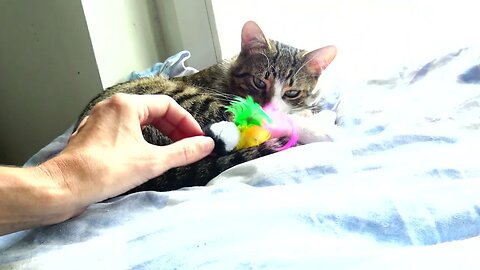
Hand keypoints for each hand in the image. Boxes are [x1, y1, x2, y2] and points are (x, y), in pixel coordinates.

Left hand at [42, 93, 213, 207]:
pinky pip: (124, 130)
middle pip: (152, 111)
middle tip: (188, 146)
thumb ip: (183, 151)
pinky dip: (140, 139)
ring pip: (137, 121)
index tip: (198, 139)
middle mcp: (112, 106)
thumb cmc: (107, 170)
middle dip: (174, 129)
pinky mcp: (92, 135)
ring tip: (170, 150)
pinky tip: (144, 155)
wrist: (65, 186)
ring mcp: (99, 119)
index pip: (167, 106)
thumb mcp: (152, 161)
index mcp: (127, 104)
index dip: (187, 122)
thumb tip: (207, 145)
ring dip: (158, 134)